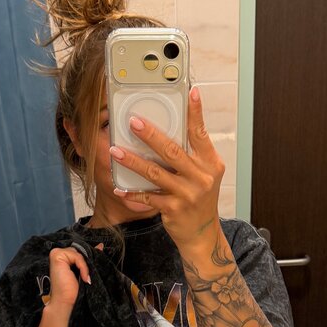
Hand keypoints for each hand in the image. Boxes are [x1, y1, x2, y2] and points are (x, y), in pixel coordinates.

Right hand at [46, 246, 90, 310]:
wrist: (66, 302)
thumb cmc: (74, 290)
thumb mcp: (85, 271)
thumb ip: (90, 258)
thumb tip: (100, 245)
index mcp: (64, 257)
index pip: (80, 252)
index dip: (89, 260)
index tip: (92, 272)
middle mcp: (59, 254)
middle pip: (80, 251)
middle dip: (88, 262)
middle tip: (88, 277)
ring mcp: (56, 254)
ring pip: (79, 253)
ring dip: (86, 267)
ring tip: (86, 280)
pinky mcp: (57, 256)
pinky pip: (77, 256)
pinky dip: (83, 268)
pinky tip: (84, 278)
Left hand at [109, 86, 224, 247]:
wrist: (202, 234)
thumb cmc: (199, 200)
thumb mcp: (203, 175)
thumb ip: (191, 156)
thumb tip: (167, 131)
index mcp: (210, 163)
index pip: (201, 133)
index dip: (196, 112)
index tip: (191, 92)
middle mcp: (202, 177)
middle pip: (173, 151)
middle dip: (151, 135)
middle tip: (133, 121)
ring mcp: (187, 194)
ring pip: (156, 173)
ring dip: (133, 161)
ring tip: (115, 151)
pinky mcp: (173, 209)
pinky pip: (148, 197)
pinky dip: (132, 192)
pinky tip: (119, 187)